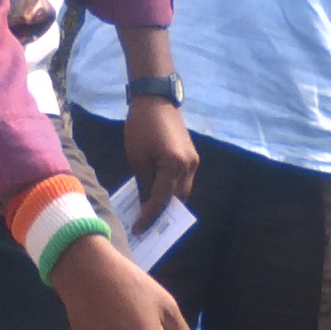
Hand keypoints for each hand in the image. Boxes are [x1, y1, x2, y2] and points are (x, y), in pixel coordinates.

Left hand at [122, 95, 198, 211]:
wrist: (155, 100)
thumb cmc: (141, 126)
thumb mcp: (137, 157)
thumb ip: (144, 182)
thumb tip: (146, 203)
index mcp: (173, 165)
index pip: (161, 199)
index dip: (149, 216)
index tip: (138, 229)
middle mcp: (189, 165)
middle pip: (177, 198)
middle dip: (162, 211)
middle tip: (145, 222)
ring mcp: (193, 160)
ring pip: (183, 190)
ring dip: (169, 200)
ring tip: (151, 209)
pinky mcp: (192, 155)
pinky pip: (184, 179)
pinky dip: (172, 187)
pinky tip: (158, 191)